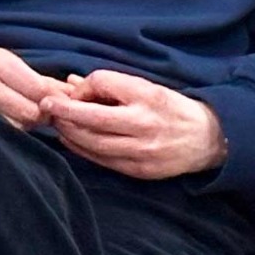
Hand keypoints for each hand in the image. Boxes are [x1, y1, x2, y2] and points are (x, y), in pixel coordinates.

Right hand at [0, 42, 70, 126]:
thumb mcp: (1, 61)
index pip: (42, 91)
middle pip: (31, 113)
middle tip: (38, 117)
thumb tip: (72, 94)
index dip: (54, 103)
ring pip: (16, 127)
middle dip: (40, 118)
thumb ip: (36, 79)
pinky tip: (1, 126)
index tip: (55, 106)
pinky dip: (5, 133)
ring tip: (16, 119)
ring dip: (23, 127)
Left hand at [40, 70, 227, 178]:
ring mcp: (143, 151)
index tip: (69, 91)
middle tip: (46, 107)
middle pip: (92, 119)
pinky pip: (103, 160)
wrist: (207, 138)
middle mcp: (144, 125)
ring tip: (56, 123)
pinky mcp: (140, 170)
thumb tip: (70, 83)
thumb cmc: (170, 107)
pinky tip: (71, 140)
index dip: (81, 88)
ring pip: (93, 143)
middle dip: (64, 114)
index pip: (102, 84)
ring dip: (69, 133)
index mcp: (146, 97)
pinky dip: (82, 150)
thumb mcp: (144, 87)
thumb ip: (107, 85)